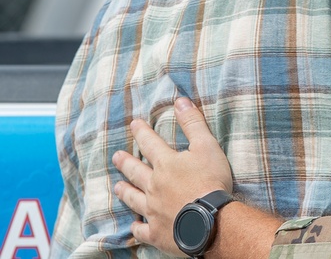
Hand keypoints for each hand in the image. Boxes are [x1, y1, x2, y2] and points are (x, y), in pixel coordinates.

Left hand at [113, 97, 233, 254]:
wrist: (211, 220)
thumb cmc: (211, 180)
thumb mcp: (207, 145)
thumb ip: (193, 123)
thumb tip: (180, 101)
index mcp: (166, 164)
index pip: (150, 144)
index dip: (142, 132)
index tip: (134, 124)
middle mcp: (154, 186)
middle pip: (136, 172)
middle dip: (126, 163)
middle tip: (116, 157)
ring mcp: (153, 210)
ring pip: (134, 199)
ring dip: (126, 192)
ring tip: (118, 187)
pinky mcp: (157, 232)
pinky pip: (142, 230)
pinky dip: (137, 227)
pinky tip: (134, 225)